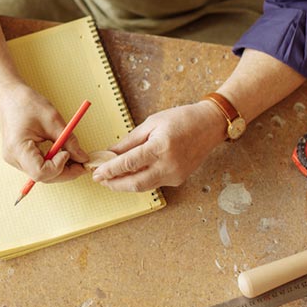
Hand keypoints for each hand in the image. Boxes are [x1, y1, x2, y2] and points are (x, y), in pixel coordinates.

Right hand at [0, 83, 88, 182]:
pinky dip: (51, 164)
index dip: (58, 167)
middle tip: (81, 163)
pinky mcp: (18, 156)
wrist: (9, 95)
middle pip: (42, 176)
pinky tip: (61, 154)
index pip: (40, 172)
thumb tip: (82, 157)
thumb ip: (68, 141)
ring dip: (59, 169)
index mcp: (18, 148)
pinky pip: (37, 166)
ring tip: (72, 156)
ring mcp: (14, 159)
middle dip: (64, 172)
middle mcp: (13, 158)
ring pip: (40, 174)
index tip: (69, 153)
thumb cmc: (27, 103)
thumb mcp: (53, 120)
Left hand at [92, 101, 225, 190]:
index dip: (110, 170)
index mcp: (160, 147)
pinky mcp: (178, 179)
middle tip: (99, 179)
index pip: (128, 163)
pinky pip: (154, 183)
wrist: (209, 125)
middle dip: (114, 183)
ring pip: (143, 186)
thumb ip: (129, 141)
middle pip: (135, 183)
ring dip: (124, 184)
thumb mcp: (151, 123)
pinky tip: (129, 174)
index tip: (96, 172)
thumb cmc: (181, 119)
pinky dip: (139, 180)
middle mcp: (169, 165)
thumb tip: (109, 153)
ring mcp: (175, 175)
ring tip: (110, 178)